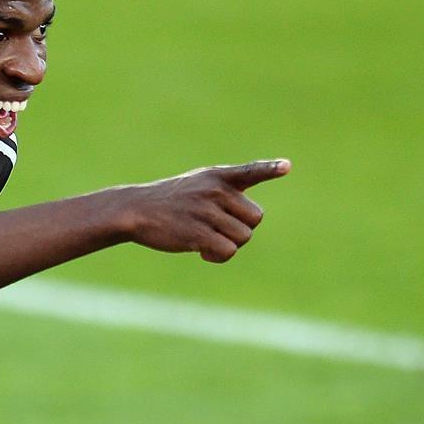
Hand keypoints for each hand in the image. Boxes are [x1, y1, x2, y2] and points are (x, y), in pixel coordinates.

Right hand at [124, 159, 290, 262]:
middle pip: (255, 218)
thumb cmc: (171, 200)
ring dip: (229, 244)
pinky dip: (218, 257)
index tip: (286, 166)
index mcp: (218, 176)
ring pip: (244, 237)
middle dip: (241, 229)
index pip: (250, 171)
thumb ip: (226, 192)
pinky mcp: (198, 232)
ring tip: (207, 239)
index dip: (269, 169)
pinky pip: (228, 251)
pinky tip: (202, 252)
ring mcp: (206, 211)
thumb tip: (252, 220)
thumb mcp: (198, 184)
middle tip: (218, 229)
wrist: (136, 209)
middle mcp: (215, 191)